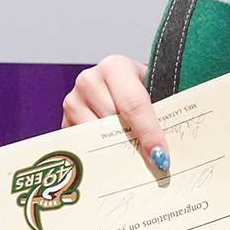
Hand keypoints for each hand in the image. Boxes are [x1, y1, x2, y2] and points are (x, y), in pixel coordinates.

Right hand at [62, 55, 169, 173]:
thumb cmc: (140, 86)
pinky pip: (85, 145)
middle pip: (113, 123)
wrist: (121, 82)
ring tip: (134, 157)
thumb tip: (164, 150)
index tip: (160, 156)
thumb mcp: (155, 89)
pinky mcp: (65, 121)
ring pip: (98, 137)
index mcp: (115, 67)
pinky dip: (102, 154)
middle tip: (152, 162)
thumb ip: (160, 112)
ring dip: (117, 149)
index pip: (133, 104)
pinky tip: (117, 157)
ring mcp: (73, 101)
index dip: (149, 132)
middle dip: (134, 144)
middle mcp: (88, 80)